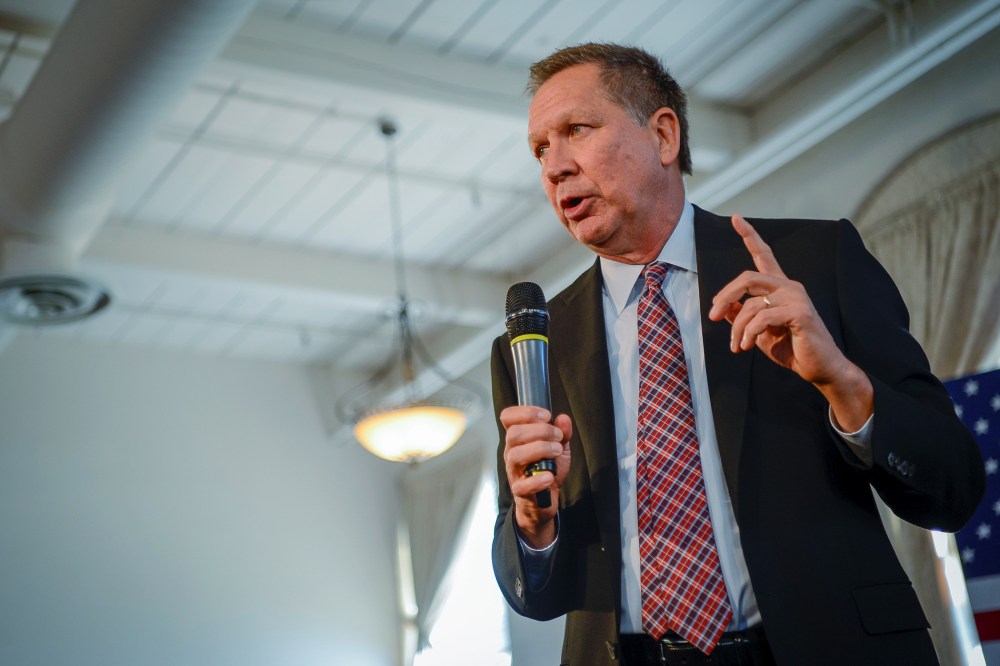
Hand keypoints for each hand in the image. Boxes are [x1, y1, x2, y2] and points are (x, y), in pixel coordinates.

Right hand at [500, 405, 571, 548]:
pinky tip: (550, 475)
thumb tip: (563, 418)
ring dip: (540, 449)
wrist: (545, 501)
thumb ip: (562, 433)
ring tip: (557, 451)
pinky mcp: (520, 492)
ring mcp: (514, 472)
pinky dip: (538, 479)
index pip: (508, 417)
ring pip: (516, 455)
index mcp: (518, 439)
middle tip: (558, 436)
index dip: (525, 412)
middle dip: (540, 430)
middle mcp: (512, 453)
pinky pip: (523, 485)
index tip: (546, 415)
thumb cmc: (547, 470)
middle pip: (513, 434)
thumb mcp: (559, 448)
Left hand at [707, 214, 872, 429]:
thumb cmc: (791, 349)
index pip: (764, 255)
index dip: (750, 235)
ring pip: (751, 303)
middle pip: (747, 276)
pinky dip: (749, 333)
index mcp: (780, 288)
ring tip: (737, 346)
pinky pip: (762, 317)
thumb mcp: (758, 332)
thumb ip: (742, 317)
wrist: (820, 369)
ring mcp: (797, 297)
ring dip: (737, 328)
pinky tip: (747, 345)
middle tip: (713, 316)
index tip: (736, 217)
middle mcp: (789, 286)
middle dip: (725, 296)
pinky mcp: (800, 312)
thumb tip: (724, 307)